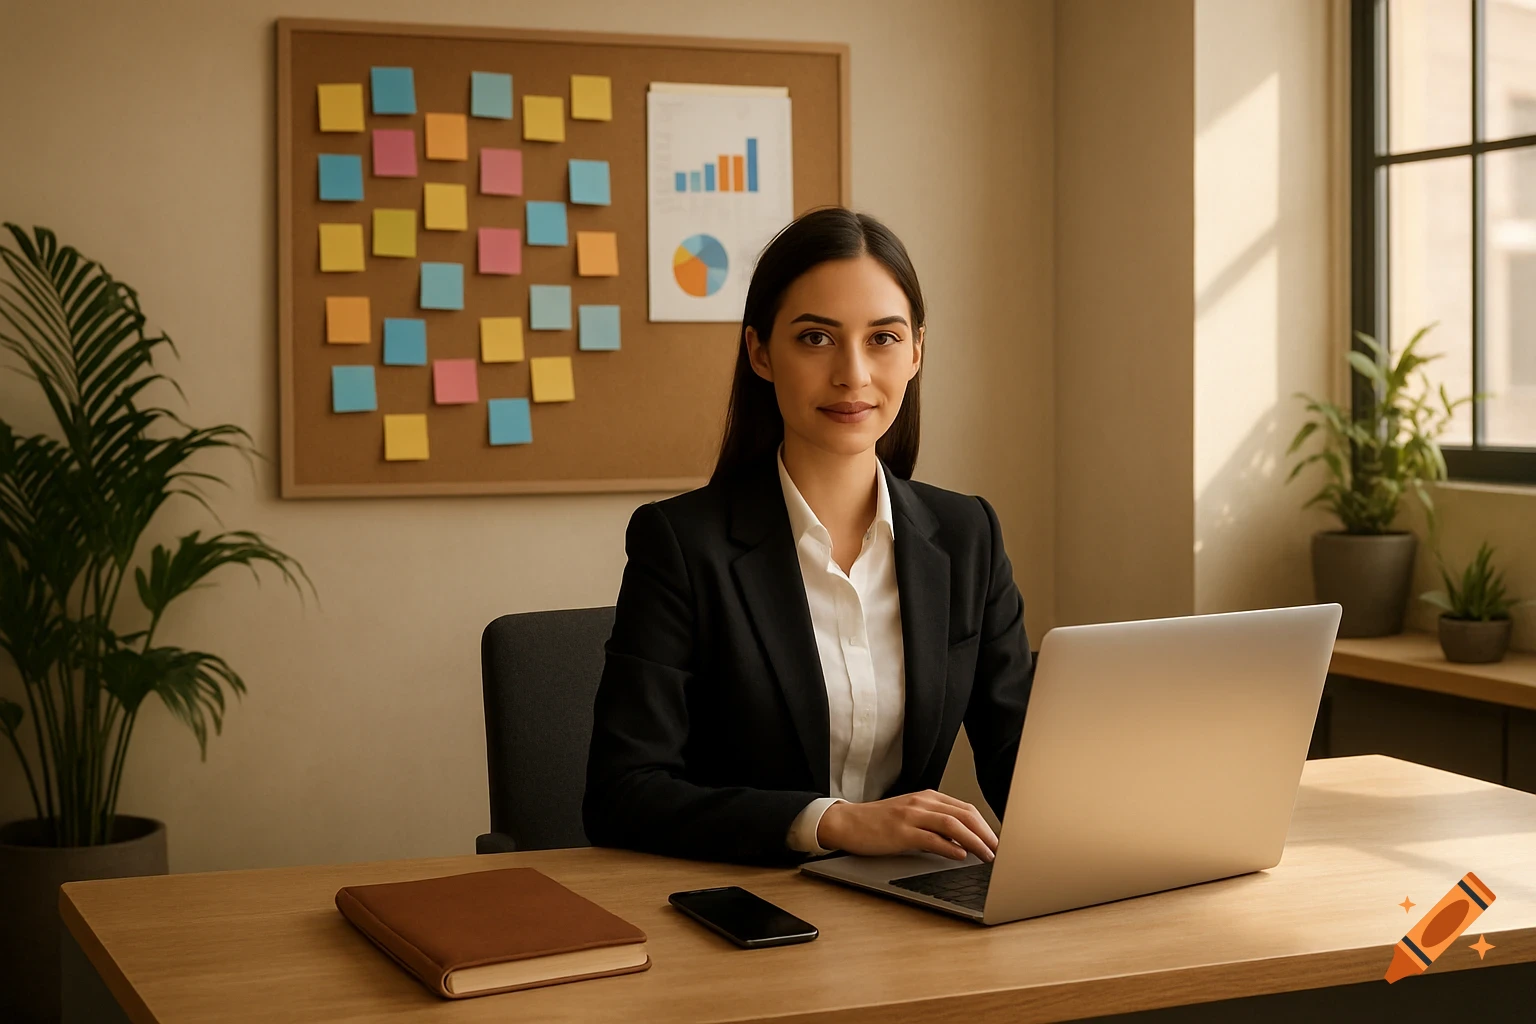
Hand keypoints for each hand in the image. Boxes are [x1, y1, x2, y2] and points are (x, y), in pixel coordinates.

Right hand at [816, 791, 997, 861]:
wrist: (848, 822)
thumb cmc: (879, 823)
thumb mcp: (911, 816)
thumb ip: (935, 824)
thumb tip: (963, 841)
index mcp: (927, 798)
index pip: (965, 809)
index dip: (985, 825)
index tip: (997, 841)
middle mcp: (922, 803)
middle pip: (964, 814)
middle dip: (986, 833)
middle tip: (999, 850)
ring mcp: (911, 816)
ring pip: (952, 824)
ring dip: (974, 841)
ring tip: (986, 855)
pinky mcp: (901, 832)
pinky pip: (931, 838)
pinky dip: (949, 846)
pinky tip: (960, 855)